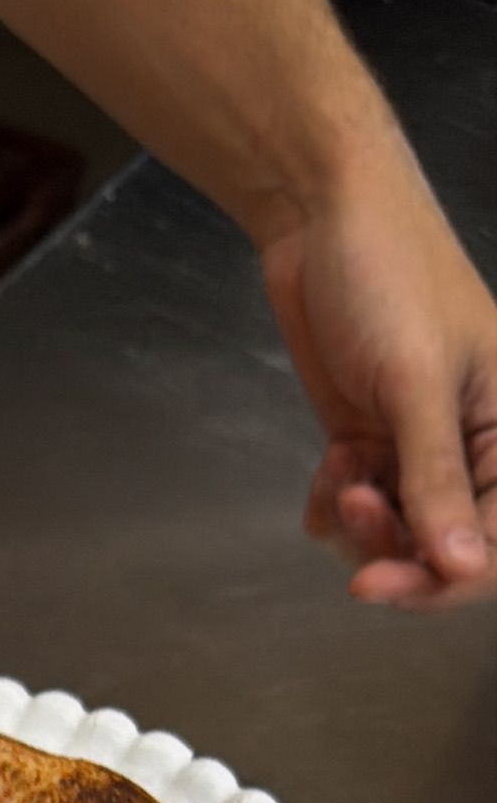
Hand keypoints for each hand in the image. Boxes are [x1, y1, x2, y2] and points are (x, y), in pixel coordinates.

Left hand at [259, 140, 496, 610]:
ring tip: (341, 467)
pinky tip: (329, 464)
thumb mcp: (416, 381)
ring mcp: (418, 449)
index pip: (495, 543)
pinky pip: (355, 514)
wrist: (322, 217)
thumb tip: (460, 566)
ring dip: (359, 522)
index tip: (378, 585)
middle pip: (441, 552)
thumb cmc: (388, 274)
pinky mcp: (371, 443)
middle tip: (353, 509)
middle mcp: (475, 447)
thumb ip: (435, 477)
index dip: (442, 580)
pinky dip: (335, 505)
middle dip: (392, 547)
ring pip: (393, 539)